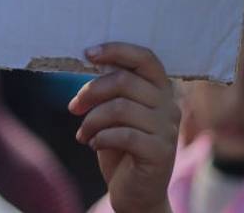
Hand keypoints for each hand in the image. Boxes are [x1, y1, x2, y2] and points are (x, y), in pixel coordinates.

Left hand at [68, 43, 179, 212]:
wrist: (137, 193)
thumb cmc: (122, 148)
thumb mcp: (116, 114)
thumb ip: (113, 89)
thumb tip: (92, 58)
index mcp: (161, 90)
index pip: (145, 58)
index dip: (117, 50)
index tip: (88, 54)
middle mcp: (169, 106)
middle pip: (124, 81)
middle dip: (91, 91)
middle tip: (73, 107)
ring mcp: (168, 129)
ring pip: (120, 108)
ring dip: (92, 120)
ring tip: (83, 133)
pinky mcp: (161, 152)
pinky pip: (124, 135)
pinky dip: (101, 138)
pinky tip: (94, 145)